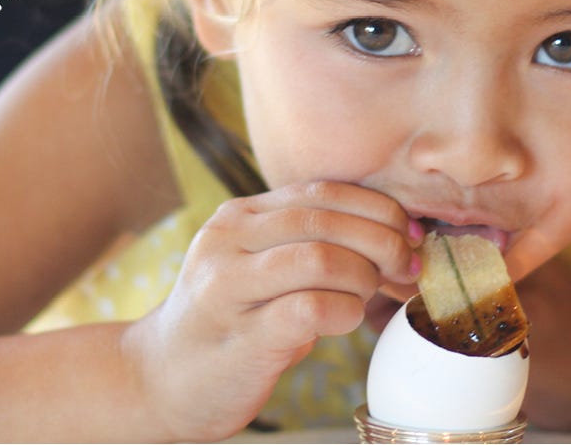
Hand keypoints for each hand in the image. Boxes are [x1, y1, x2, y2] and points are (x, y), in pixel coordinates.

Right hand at [130, 182, 419, 444]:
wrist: (161, 380)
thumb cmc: (228, 328)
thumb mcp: (260, 272)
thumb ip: (309, 249)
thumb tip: (394, 244)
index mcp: (240, 215)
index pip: (322, 190)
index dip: (375, 207)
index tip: (409, 232)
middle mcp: (229, 239)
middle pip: (324, 218)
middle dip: (381, 239)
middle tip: (408, 265)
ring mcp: (229, 286)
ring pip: (319, 256)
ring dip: (364, 276)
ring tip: (373, 296)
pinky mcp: (240, 335)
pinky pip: (308, 308)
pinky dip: (343, 311)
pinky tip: (348, 321)